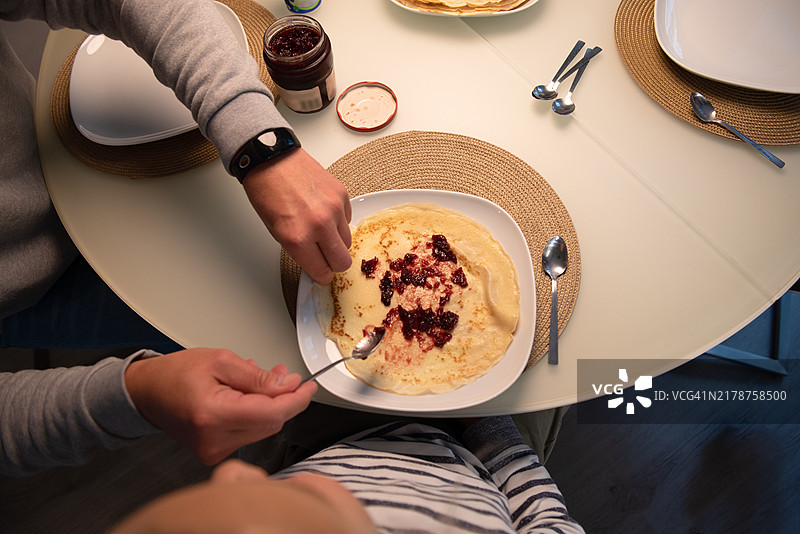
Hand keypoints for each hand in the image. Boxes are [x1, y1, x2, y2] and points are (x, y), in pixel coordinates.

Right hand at [124, 348, 316, 464]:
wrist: (146, 393)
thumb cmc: (175, 374)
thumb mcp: (221, 361)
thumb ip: (258, 376)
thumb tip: (288, 385)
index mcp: (213, 414)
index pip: (272, 414)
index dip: (296, 399)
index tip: (308, 386)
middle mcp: (214, 440)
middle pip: (271, 423)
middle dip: (283, 399)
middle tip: (284, 375)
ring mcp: (214, 451)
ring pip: (262, 429)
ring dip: (270, 406)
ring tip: (262, 380)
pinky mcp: (215, 453)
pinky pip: (249, 433)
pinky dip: (255, 414)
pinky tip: (247, 396)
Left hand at [242, 148, 351, 284]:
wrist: (272, 159)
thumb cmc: (267, 191)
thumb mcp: (275, 230)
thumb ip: (299, 250)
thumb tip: (317, 263)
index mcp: (297, 238)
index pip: (322, 271)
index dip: (321, 275)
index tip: (321, 273)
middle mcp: (319, 225)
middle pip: (343, 261)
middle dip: (334, 263)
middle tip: (325, 257)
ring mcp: (334, 208)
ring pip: (348, 241)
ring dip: (336, 241)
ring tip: (320, 230)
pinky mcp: (342, 194)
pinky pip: (348, 219)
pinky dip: (338, 221)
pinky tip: (323, 212)